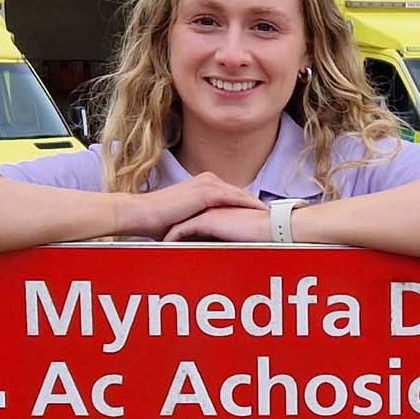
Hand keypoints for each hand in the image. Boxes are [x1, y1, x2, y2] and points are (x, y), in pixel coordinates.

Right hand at [113, 172, 265, 237]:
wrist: (140, 214)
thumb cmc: (158, 221)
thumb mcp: (186, 220)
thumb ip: (201, 223)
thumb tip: (212, 238)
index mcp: (205, 184)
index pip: (234, 196)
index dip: (250, 207)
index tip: (266, 218)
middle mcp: (209, 180)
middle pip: (242, 194)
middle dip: (259, 207)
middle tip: (278, 218)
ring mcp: (208, 183)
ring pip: (242, 196)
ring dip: (259, 207)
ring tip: (275, 218)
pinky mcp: (207, 192)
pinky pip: (235, 199)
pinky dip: (250, 207)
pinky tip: (262, 216)